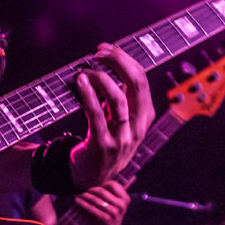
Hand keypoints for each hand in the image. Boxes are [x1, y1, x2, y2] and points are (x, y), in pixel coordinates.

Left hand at [68, 43, 153, 189]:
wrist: (91, 175)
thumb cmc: (104, 139)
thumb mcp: (120, 119)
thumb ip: (119, 96)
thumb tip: (109, 66)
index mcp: (144, 116)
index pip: (142, 79)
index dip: (124, 59)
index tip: (106, 48)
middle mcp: (137, 126)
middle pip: (136, 84)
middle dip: (118, 61)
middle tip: (99, 52)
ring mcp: (122, 137)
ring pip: (118, 98)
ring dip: (100, 78)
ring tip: (85, 70)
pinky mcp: (103, 145)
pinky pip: (97, 115)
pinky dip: (88, 94)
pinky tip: (80, 82)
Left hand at [74, 179, 131, 224]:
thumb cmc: (108, 213)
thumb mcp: (113, 202)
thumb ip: (110, 191)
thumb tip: (99, 173)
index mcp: (125, 198)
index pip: (113, 184)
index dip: (103, 184)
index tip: (96, 188)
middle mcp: (122, 206)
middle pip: (102, 191)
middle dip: (91, 190)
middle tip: (85, 192)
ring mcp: (115, 213)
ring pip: (96, 199)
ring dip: (85, 196)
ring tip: (80, 196)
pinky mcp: (107, 220)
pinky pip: (92, 209)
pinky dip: (83, 204)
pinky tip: (77, 201)